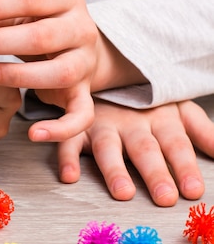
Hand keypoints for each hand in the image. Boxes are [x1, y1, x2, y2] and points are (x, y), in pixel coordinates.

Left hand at [0, 0, 103, 141]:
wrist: (75, 45)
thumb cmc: (34, 23)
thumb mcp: (14, 12)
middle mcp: (82, 29)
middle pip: (42, 36)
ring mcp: (85, 63)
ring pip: (59, 73)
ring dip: (19, 76)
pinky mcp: (85, 93)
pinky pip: (81, 115)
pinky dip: (61, 128)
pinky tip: (33, 134)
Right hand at [58, 100, 213, 206]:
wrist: (104, 71)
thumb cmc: (143, 99)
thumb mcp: (178, 108)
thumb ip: (201, 131)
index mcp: (159, 118)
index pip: (175, 144)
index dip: (184, 166)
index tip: (192, 189)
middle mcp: (130, 122)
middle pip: (144, 149)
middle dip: (155, 173)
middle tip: (164, 196)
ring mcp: (102, 124)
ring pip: (108, 148)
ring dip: (115, 169)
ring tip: (123, 192)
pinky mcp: (79, 127)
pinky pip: (69, 141)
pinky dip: (67, 158)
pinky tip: (69, 175)